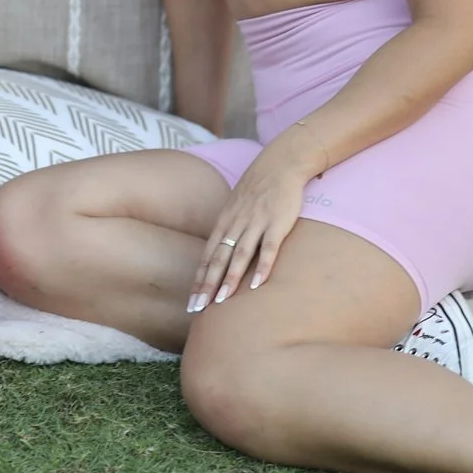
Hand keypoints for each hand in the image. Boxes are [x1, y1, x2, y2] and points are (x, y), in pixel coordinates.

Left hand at [189, 143, 310, 310]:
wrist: (281, 163)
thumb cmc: (258, 188)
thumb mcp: (236, 207)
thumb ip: (229, 230)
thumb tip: (221, 256)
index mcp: (224, 222)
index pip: (206, 256)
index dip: (199, 280)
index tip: (191, 302)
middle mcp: (236, 224)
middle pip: (217, 259)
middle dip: (207, 285)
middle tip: (198, 309)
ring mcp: (256, 223)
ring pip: (239, 255)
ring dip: (229, 279)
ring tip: (222, 301)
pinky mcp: (276, 222)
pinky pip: (268, 247)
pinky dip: (262, 266)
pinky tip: (258, 284)